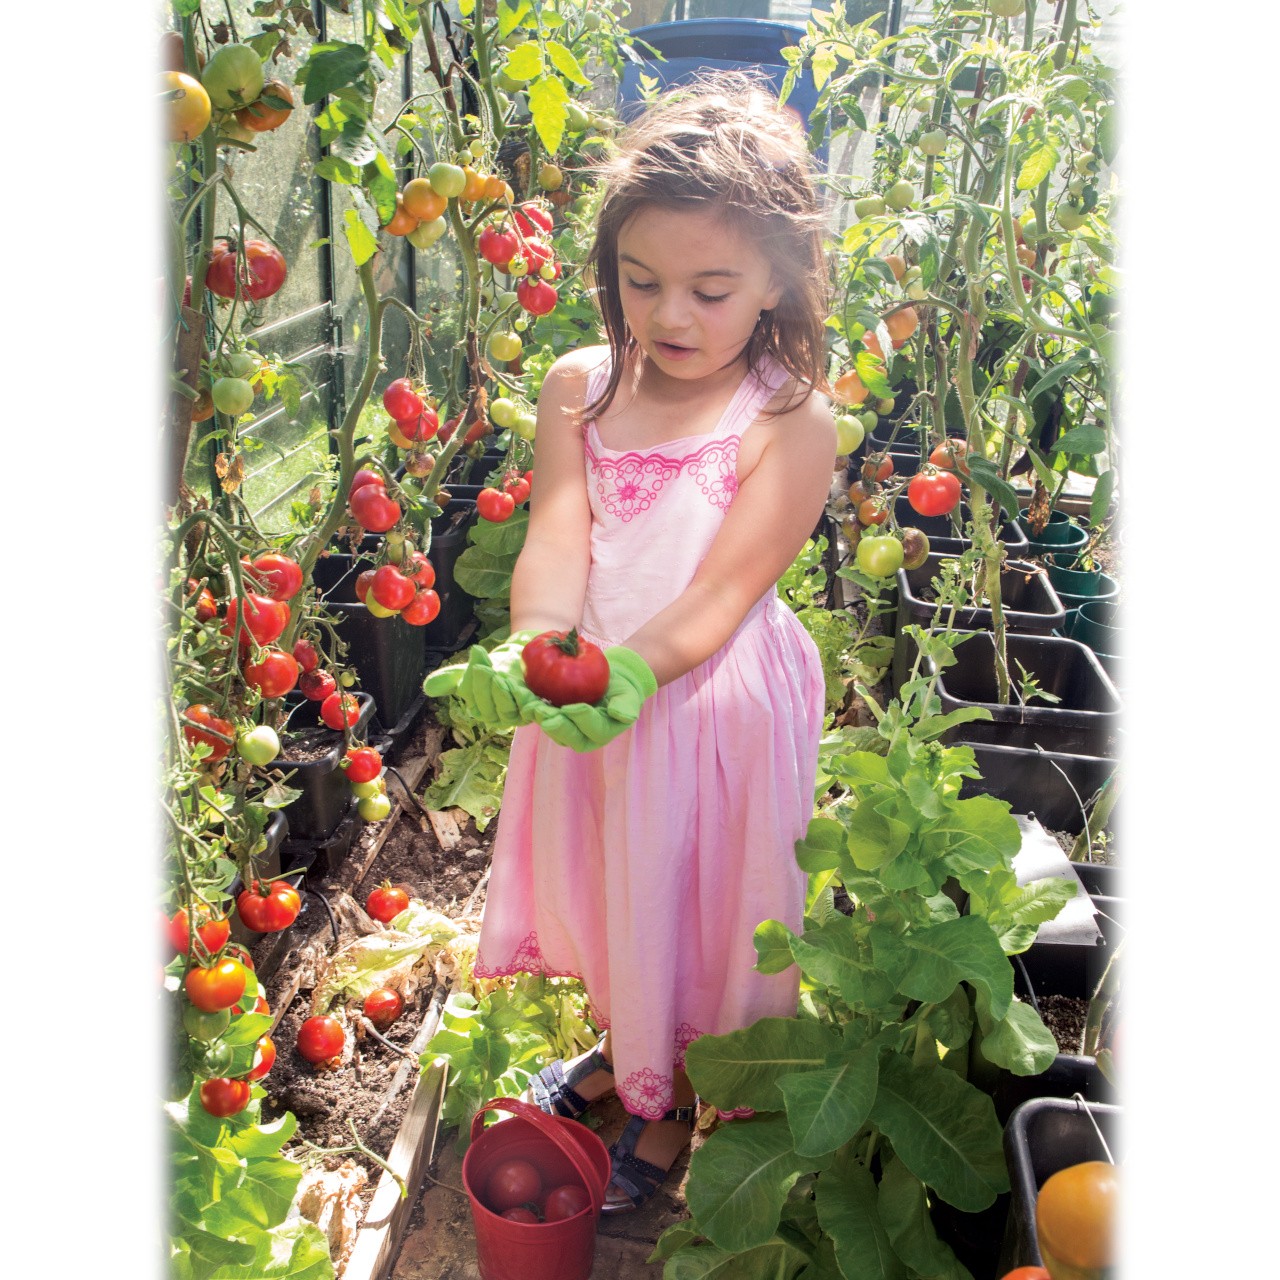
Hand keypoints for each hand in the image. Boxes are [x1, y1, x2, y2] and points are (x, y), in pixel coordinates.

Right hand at [422, 629, 540, 729]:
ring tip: (498, 674)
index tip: (474, 667)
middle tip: (483, 668)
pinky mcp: (537, 707)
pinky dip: (525, 699)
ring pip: (509, 710)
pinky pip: (531, 708)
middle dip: (485, 689)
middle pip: (492, 711)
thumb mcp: (466, 671)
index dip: (474, 688)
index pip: (477, 707)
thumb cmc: (491, 667)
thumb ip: (448, 680)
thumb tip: (428, 688)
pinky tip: (518, 684)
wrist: (519, 657)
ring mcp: (521, 713)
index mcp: (484, 712)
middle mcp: (502, 717)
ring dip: (502, 693)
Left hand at [526, 646, 656, 751]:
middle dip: (554, 724)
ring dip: (537, 716)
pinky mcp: (550, 717)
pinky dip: (528, 704)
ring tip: (528, 703)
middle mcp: (581, 737)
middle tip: (543, 712)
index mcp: (601, 734)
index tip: (572, 708)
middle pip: (566, 735)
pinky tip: (520, 692)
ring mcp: (564, 729)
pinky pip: (539, 714)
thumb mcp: (629, 695)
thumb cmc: (621, 690)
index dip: (582, 720)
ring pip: (550, 726)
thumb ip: (627, 706)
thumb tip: (622, 715)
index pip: (593, 729)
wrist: (609, 682)